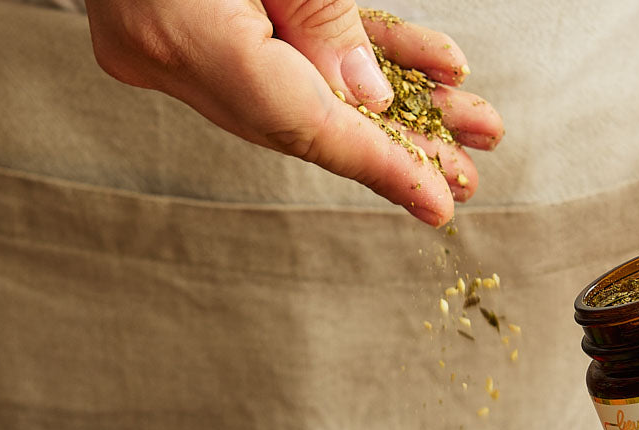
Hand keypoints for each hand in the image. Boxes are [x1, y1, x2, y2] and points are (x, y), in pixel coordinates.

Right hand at [84, 0, 502, 225]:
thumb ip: (317, 16)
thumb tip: (369, 99)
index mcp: (182, 34)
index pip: (298, 121)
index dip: (378, 165)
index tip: (436, 203)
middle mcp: (174, 55)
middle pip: (305, 121)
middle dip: (394, 147)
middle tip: (464, 176)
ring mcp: (178, 44)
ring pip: (303, 92)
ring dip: (386, 110)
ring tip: (460, 128)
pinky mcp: (193, 27)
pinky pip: (285, 57)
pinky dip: (348, 63)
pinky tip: (418, 69)